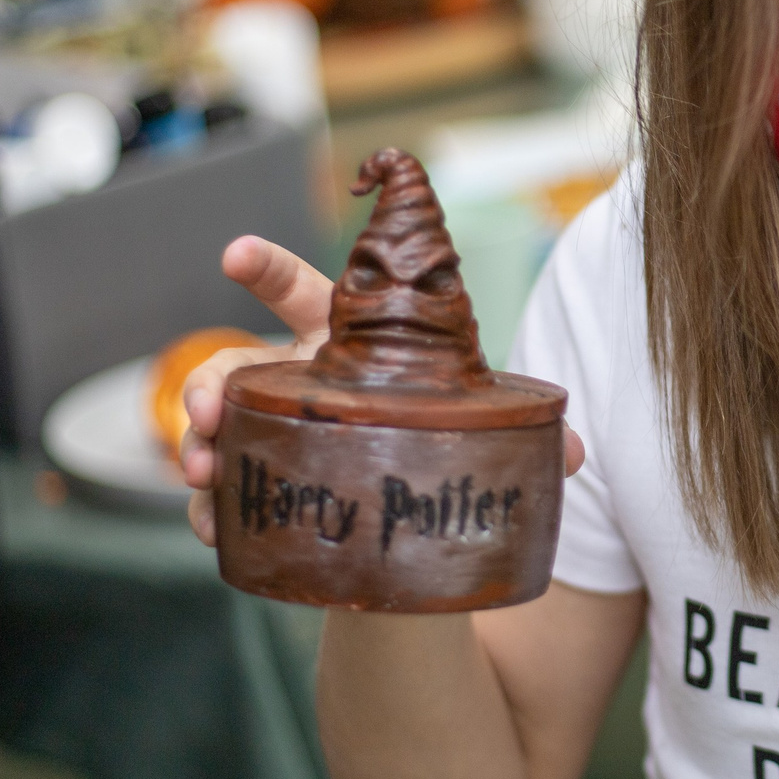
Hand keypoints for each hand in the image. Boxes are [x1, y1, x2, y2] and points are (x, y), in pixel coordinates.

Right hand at [182, 236, 584, 543]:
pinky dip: (212, 507)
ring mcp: (270, 431)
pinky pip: (226, 491)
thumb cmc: (428, 436)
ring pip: (219, 425)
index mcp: (339, 344)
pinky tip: (212, 525)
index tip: (235, 253)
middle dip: (207, 379)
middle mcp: (294, 380)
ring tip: (203, 471)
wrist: (409, 506)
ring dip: (201, 443)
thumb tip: (578, 453)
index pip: (298, 292)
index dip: (265, 268)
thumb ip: (515, 432)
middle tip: (202, 407)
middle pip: (238, 364)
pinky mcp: (264, 484)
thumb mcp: (468, 427)